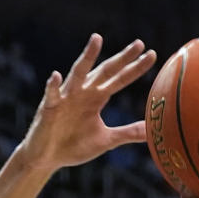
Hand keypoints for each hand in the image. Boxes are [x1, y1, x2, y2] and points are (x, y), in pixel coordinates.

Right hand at [22, 34, 155, 169]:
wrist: (47, 158)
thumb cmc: (74, 146)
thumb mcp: (106, 140)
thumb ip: (127, 132)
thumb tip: (151, 131)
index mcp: (97, 97)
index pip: (119, 79)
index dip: (135, 68)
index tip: (152, 55)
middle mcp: (83, 91)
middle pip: (105, 70)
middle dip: (121, 58)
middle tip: (139, 43)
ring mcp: (66, 97)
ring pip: (78, 73)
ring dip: (87, 57)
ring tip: (97, 39)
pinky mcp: (48, 108)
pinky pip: (51, 94)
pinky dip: (53, 86)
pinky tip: (56, 76)